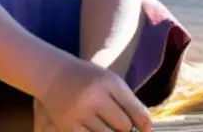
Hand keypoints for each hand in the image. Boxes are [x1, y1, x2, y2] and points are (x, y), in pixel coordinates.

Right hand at [36, 56, 150, 131]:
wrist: (55, 76)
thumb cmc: (90, 79)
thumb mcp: (111, 81)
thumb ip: (128, 101)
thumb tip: (144, 127)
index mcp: (109, 83)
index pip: (133, 108)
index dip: (143, 122)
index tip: (147, 129)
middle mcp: (94, 98)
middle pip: (122, 125)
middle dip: (127, 129)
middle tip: (125, 127)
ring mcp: (79, 113)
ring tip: (111, 126)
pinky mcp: (67, 126)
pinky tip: (98, 129)